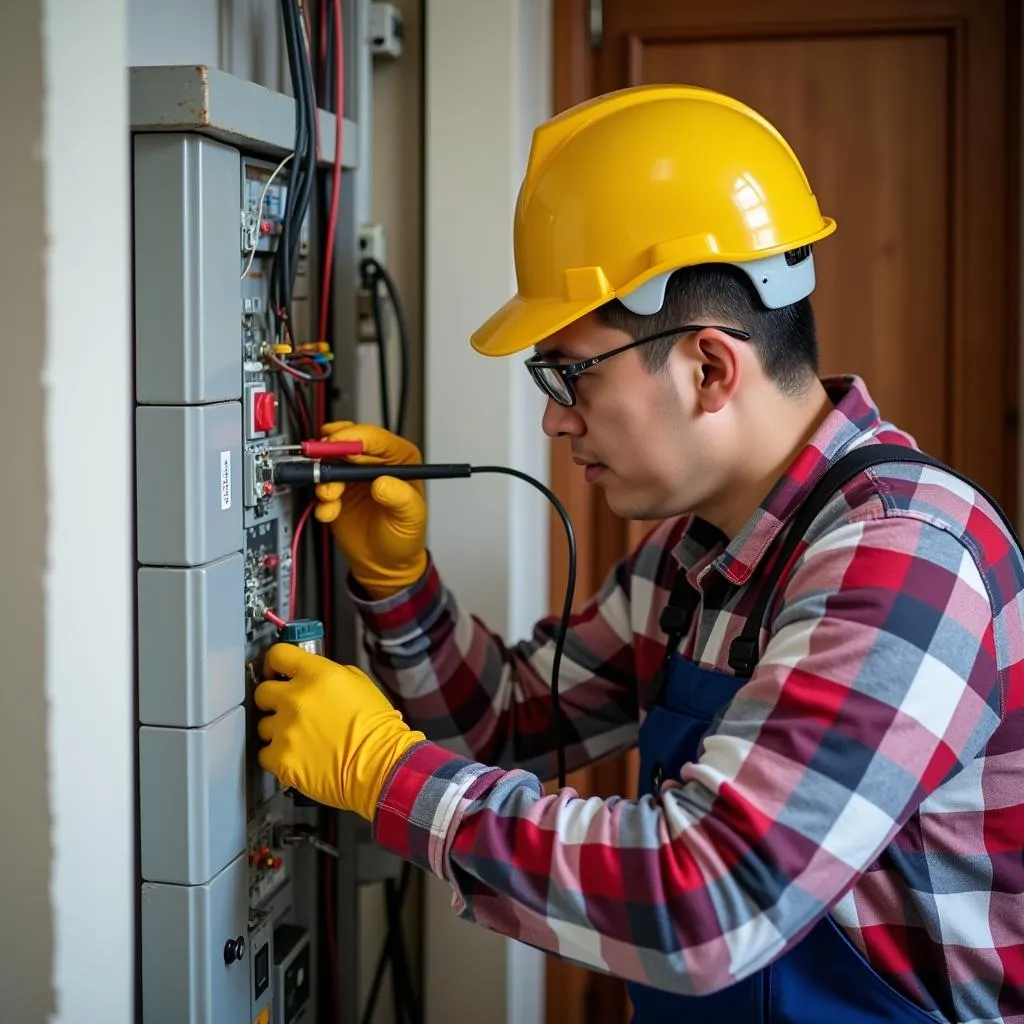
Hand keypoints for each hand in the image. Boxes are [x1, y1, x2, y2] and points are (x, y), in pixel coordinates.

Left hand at [254, 643, 425, 819]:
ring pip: (263, 725)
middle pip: (262, 691)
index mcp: (317, 675)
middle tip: (289, 709)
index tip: (275, 672)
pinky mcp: (281, 758)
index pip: (278, 655)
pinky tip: (296, 756)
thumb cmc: (377, 727)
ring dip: (277, 730)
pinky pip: (264, 754)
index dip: (275, 664)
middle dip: (273, 699)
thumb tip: (313, 677)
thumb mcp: (360, 684)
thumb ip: (329, 675)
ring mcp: (285, 730)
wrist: (380, 765)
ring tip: (300, 739)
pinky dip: (277, 756)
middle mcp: (296, 699)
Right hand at [314, 421, 426, 598]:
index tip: (338, 445)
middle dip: (332, 452)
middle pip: (349, 442)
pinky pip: (321, 484)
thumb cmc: (404, 539)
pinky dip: (320, 498)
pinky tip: (330, 511)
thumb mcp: (410, 518)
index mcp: (401, 460)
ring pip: (331, 460)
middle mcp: (376, 462)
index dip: (355, 438)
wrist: (383, 564)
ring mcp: (354, 475)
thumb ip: (400, 498)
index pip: (377, 439)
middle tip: (322, 464)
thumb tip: (382, 482)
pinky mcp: (338, 490)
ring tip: (330, 497)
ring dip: (324, 477)